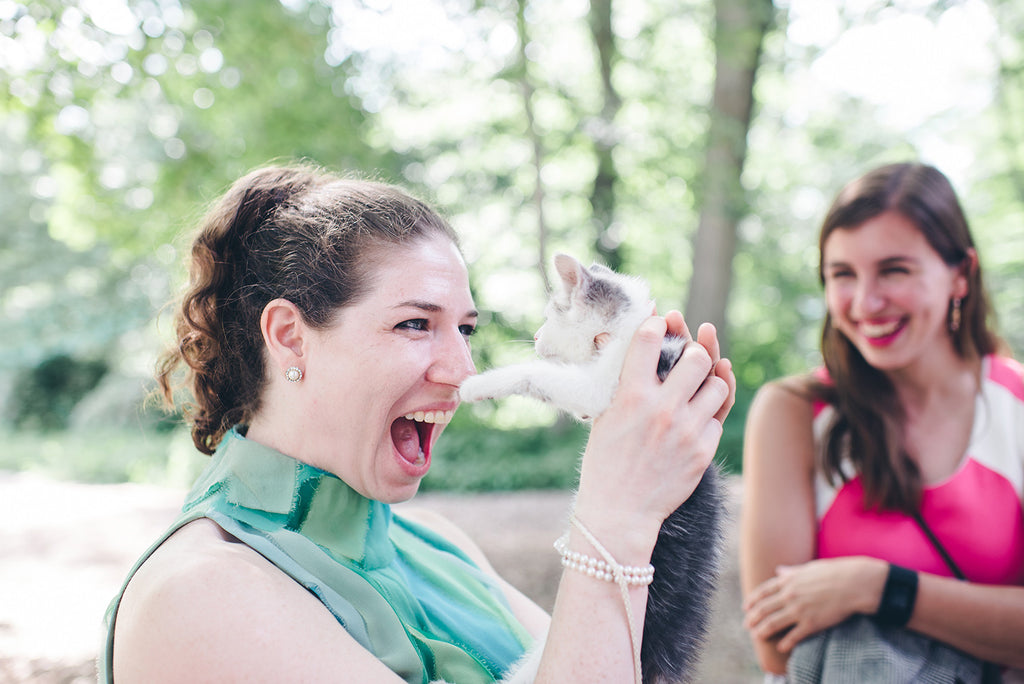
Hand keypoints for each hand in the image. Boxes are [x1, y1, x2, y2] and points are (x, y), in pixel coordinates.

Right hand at [573, 313, 733, 560]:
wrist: (619, 512)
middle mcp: (661, 409)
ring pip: (718, 385)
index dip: (657, 323)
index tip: (661, 322)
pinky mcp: (703, 451)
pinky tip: (693, 419)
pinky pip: (718, 417)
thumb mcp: (603, 415)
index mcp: (630, 396)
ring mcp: (686, 430)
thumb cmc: (606, 460)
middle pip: (697, 357)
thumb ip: (622, 379)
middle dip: (695, 351)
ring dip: (709, 382)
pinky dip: (708, 414)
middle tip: (688, 357)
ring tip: (696, 388)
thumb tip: (631, 339)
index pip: (649, 339)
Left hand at [743, 557, 887, 652]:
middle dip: (752, 618)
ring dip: (762, 631)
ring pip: (773, 623)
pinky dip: (784, 643)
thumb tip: (779, 571)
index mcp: (788, 581)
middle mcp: (789, 595)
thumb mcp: (808, 568)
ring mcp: (799, 610)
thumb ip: (791, 571)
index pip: (763, 592)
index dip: (752, 601)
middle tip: (747, 625)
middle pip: (764, 609)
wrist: (853, 583)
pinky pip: (793, 636)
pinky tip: (780, 647)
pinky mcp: (811, 623)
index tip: (746, 608)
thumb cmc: (833, 572)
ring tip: (757, 636)